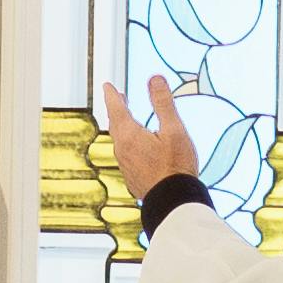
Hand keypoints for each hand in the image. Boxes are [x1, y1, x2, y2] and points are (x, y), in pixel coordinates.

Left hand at [99, 71, 200, 204]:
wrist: (173, 203)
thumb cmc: (176, 166)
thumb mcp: (174, 130)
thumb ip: (163, 103)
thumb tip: (154, 79)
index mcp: (129, 135)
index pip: (116, 108)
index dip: (112, 95)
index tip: (107, 85)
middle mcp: (122, 150)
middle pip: (115, 124)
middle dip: (116, 109)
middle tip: (118, 98)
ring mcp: (125, 166)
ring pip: (120, 141)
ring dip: (122, 126)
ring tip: (129, 120)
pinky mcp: (132, 178)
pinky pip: (126, 154)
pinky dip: (129, 143)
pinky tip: (138, 148)